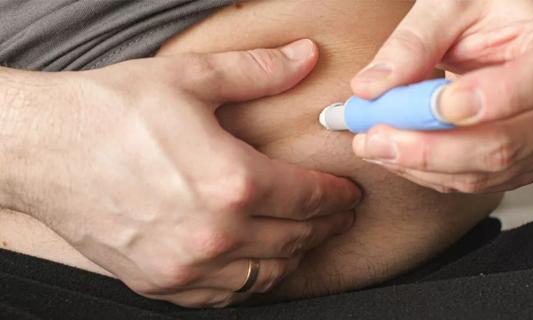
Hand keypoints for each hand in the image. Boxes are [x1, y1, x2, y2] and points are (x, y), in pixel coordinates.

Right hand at [0, 39, 360, 306]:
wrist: (43, 149)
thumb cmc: (111, 111)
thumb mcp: (189, 79)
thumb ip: (256, 70)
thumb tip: (304, 56)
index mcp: (231, 181)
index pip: (309, 198)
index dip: (337, 195)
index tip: (348, 193)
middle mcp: (214, 233)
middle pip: (295, 238)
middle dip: (327, 226)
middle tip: (339, 214)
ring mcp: (185, 266)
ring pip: (266, 274)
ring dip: (295, 255)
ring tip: (306, 237)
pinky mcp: (159, 282)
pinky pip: (225, 296)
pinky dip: (251, 281)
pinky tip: (256, 262)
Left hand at [350, 0, 532, 192]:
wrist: (506, 38)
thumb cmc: (485, 16)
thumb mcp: (451, 8)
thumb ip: (414, 43)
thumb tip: (371, 87)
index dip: (484, 101)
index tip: (427, 105)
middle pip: (502, 145)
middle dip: (428, 149)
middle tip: (374, 139)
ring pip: (483, 173)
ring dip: (419, 166)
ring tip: (373, 145)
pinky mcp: (521, 164)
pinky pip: (473, 182)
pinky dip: (428, 173)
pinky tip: (397, 154)